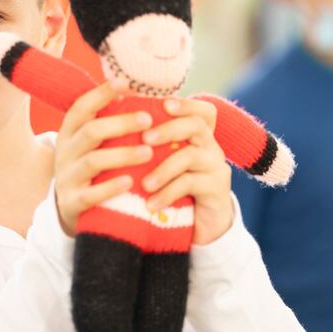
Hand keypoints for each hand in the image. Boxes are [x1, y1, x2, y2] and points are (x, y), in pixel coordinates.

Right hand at [54, 83, 154, 235]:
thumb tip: (133, 91)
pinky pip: (91, 194)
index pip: (81, 107)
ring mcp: (67, 177)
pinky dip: (111, 187)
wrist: (71, 208)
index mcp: (69, 132)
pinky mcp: (72, 202)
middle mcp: (65, 152)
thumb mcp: (90, 143)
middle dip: (120, 123)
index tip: (124, 83)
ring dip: (122, 154)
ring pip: (93, 161)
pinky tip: (131, 181)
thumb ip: (106, 121)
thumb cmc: (90, 167)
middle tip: (148, 120)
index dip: (101, 94)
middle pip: (91, 131)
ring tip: (148, 152)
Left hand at [140, 98, 233, 244]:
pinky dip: (168, 193)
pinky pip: (191, 185)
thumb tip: (115, 124)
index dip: (186, 104)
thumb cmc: (173, 189)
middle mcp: (211, 147)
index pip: (202, 110)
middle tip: (145, 139)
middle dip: (168, 129)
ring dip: (164, 168)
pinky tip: (151, 204)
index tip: (164, 103)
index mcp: (199, 137)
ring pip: (191, 156)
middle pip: (196, 126)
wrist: (202, 228)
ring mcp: (216, 168)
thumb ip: (150, 146)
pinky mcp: (217, 190)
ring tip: (144, 184)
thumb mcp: (163, 164)